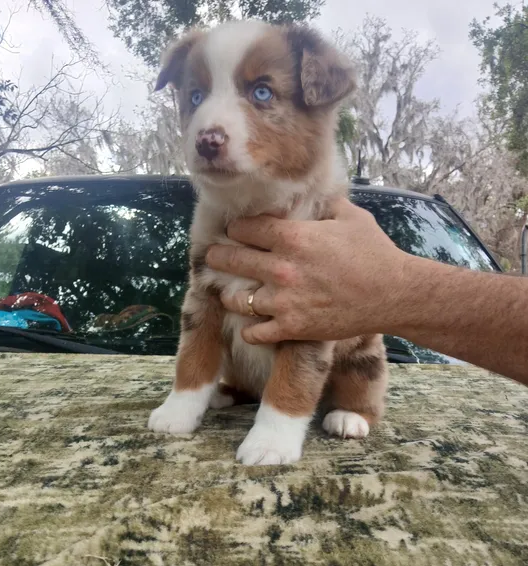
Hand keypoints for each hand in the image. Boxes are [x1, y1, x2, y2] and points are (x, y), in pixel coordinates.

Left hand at [206, 196, 406, 343]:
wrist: (393, 294)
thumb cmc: (374, 252)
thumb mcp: (350, 217)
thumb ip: (323, 204)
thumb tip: (311, 191)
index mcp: (293, 237)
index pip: (244, 229)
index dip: (236, 228)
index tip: (234, 231)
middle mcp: (282, 269)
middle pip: (231, 260)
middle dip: (218, 257)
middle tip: (213, 257)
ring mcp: (284, 301)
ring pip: (236, 300)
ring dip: (230, 296)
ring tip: (229, 294)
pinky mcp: (292, 328)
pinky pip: (255, 333)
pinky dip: (250, 330)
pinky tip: (251, 325)